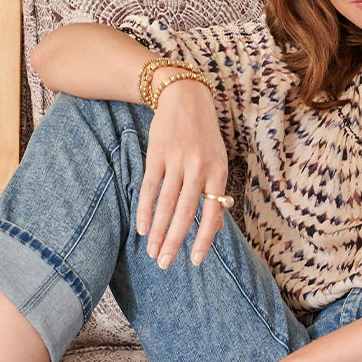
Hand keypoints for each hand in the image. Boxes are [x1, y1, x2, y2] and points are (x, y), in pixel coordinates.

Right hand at [136, 79, 229, 270]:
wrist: (185, 97)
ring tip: (152, 252)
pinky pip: (149, 187)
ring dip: (158, 231)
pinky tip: (142, 228)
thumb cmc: (204, 136)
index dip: (203, 239)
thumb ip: (216, 192)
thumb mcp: (218, 160)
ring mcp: (176, 160)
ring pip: (166, 203)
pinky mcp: (157, 154)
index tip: (195, 262)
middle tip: (165, 264)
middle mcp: (199, 167)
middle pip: (185, 212)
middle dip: (174, 241)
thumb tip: (216, 228)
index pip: (211, 212)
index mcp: (218, 172)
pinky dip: (145, 209)